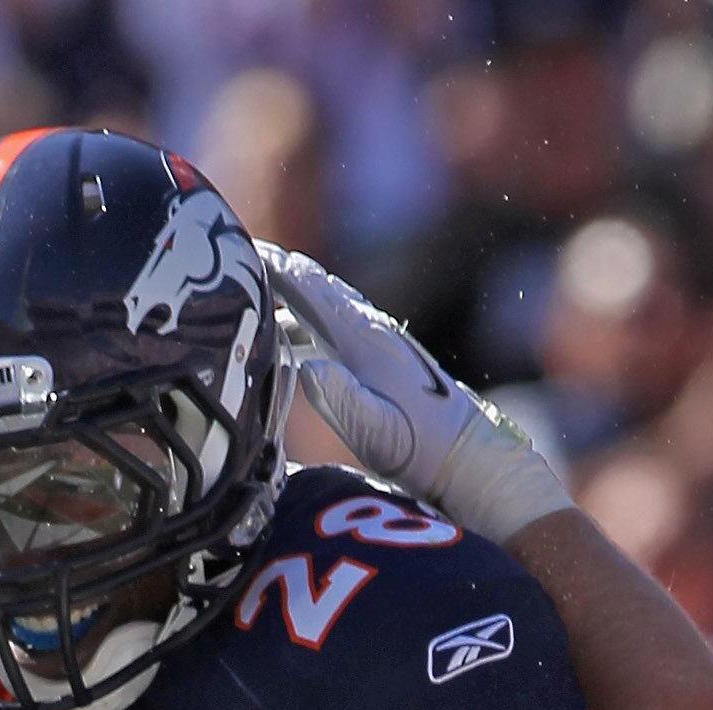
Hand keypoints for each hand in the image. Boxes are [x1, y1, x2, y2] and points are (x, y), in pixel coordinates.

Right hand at [263, 246, 568, 544]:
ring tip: (263, 290)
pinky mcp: (384, 359)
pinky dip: (311, 320)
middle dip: (283, 272)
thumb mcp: (377, 431)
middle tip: (247, 257)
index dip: (279, 272)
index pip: (314, 294)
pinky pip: (339, 327)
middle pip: (321, 290)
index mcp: (364, 343)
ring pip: (330, 306)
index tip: (247, 253)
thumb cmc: (418, 449)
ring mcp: (380, 343)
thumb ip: (341, 398)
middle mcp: (372, 333)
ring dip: (296, 295)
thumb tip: (306, 365)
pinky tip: (298, 335)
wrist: (464, 454)